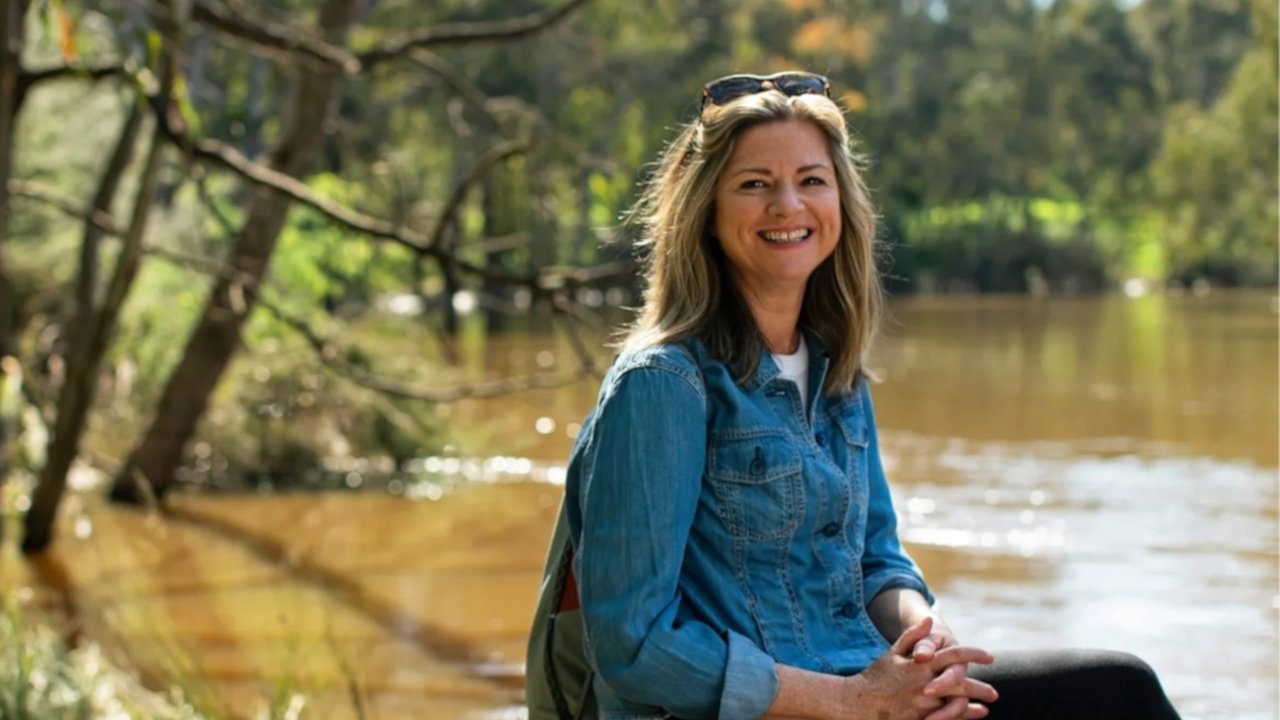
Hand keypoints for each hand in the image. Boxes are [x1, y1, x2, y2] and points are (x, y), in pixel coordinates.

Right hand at [840, 618, 995, 719]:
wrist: (857, 703)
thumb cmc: (875, 677)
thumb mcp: (893, 654)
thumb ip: (913, 637)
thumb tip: (930, 621)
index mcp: (921, 665)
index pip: (955, 655)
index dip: (974, 654)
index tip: (989, 657)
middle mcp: (925, 685)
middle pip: (962, 684)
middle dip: (981, 688)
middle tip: (994, 692)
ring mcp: (923, 705)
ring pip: (957, 705)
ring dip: (973, 707)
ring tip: (985, 707)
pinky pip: (947, 719)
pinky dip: (961, 717)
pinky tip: (969, 716)